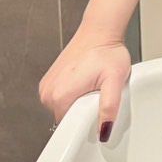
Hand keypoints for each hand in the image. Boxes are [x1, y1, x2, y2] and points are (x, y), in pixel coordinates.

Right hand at [39, 23, 130, 137]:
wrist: (100, 31)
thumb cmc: (107, 51)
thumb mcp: (115, 80)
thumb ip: (109, 107)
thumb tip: (104, 131)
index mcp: (60, 97)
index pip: (70, 129)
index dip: (86, 123)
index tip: (96, 109)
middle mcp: (48, 93)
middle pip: (67, 119)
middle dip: (83, 112)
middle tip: (96, 92)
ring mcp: (46, 86)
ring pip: (63, 109)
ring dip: (77, 102)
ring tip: (90, 84)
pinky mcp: (49, 80)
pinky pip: (60, 98)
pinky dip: (72, 93)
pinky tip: (83, 81)